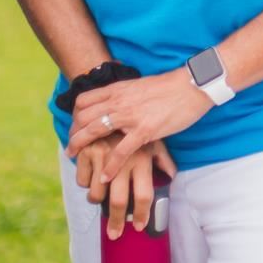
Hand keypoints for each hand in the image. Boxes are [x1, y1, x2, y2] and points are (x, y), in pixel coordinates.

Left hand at [65, 71, 209, 169]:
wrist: (191, 85)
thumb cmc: (169, 87)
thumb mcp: (139, 86)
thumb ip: (124, 95)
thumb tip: (115, 103)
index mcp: (117, 89)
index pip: (83, 101)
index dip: (74, 116)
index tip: (75, 128)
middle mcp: (119, 101)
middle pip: (83, 117)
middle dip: (73, 133)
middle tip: (71, 147)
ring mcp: (130, 116)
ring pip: (94, 131)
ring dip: (80, 147)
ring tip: (75, 159)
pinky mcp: (145, 130)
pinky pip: (121, 151)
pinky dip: (110, 166)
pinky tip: (104, 177)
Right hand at [74, 134, 176, 236]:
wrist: (112, 99)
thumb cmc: (137, 124)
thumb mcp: (153, 139)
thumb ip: (162, 159)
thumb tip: (172, 176)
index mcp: (142, 158)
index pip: (144, 194)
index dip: (142, 214)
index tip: (140, 227)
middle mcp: (123, 159)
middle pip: (119, 201)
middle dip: (117, 222)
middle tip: (115, 234)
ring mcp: (102, 155)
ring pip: (96, 195)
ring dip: (97, 201)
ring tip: (100, 198)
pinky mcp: (85, 151)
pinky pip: (81, 181)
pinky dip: (84, 184)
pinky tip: (90, 177)